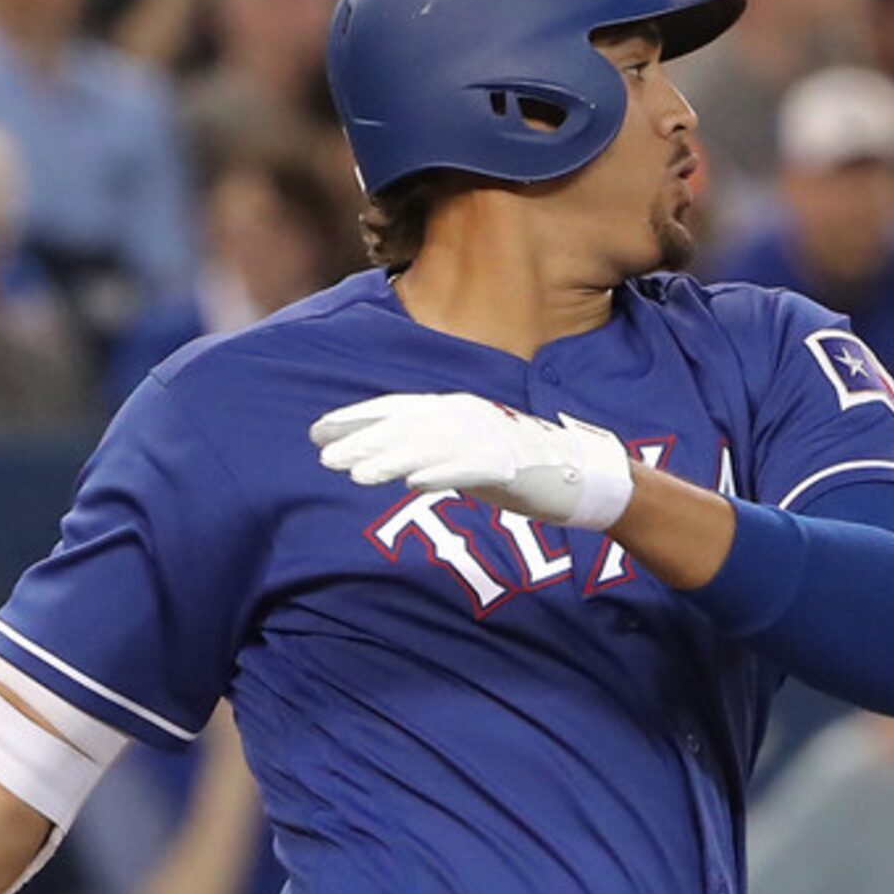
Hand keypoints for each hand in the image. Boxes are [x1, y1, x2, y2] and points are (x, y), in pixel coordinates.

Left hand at [311, 392, 634, 529]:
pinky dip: (440, 473)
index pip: (396, 409)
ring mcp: (488, 439)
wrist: (575, 476)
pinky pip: (469, 468)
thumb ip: (427, 450)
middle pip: (404, 426)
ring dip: (391, 459)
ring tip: (357, 474)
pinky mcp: (508, 464)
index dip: (356, 419)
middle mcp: (466, 417)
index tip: (318, 432)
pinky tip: (413, 483)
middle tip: (323, 455)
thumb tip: (381, 457)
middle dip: (362, 439)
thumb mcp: (462, 452)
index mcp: (454, 409)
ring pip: (430, 447)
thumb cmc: (514, 467)